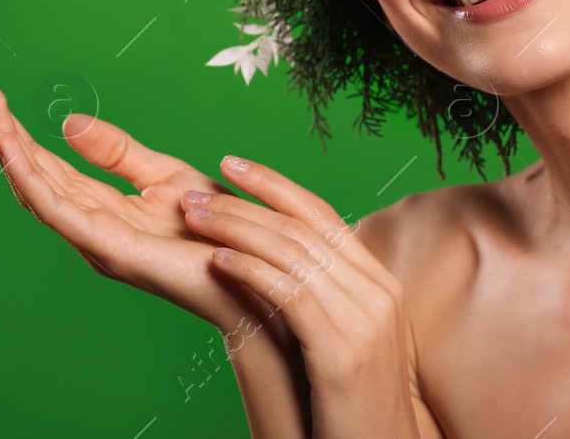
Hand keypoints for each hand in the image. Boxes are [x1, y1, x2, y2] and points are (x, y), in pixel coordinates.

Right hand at [0, 68, 293, 349]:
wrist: (251, 270)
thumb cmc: (215, 230)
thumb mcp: (165, 175)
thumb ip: (116, 151)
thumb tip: (67, 123)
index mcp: (96, 204)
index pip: (40, 159)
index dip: (8, 126)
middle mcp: (83, 221)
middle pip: (25, 168)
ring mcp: (89, 236)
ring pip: (31, 182)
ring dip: (3, 140)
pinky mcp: (103, 245)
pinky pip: (55, 205)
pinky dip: (27, 173)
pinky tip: (8, 143)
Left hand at [178, 155, 422, 438]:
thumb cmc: (347, 406)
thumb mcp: (340, 339)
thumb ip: (320, 297)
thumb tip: (274, 261)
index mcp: (378, 281)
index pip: (321, 214)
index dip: (273, 184)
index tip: (229, 164)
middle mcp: (377, 292)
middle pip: (302, 226)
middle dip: (243, 203)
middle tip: (192, 194)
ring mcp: (365, 320)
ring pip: (292, 252)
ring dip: (234, 229)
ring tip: (191, 220)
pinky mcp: (344, 352)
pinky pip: (289, 294)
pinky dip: (249, 271)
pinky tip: (216, 262)